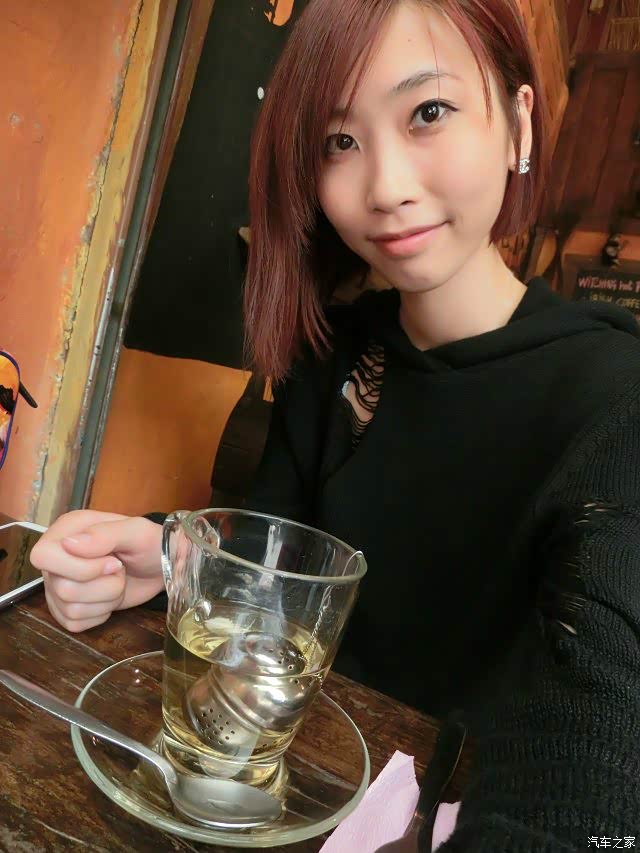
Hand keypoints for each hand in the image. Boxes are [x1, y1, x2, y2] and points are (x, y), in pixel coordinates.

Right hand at [30, 510, 164, 632]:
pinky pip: (75, 623)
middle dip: (103, 585)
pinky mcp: (68, 609)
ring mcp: (58, 585)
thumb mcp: (136, 531)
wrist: (161, 566)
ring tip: (118, 581)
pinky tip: (110, 598)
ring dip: (106, 599)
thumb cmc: (149, 543)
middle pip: (61, 588)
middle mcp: (57, 558)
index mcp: (66, 531)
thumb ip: (104, 534)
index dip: (78, 567)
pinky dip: (100, 614)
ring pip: (70, 609)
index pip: (44, 556)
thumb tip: (68, 544)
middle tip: (120, 570)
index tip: (111, 563)